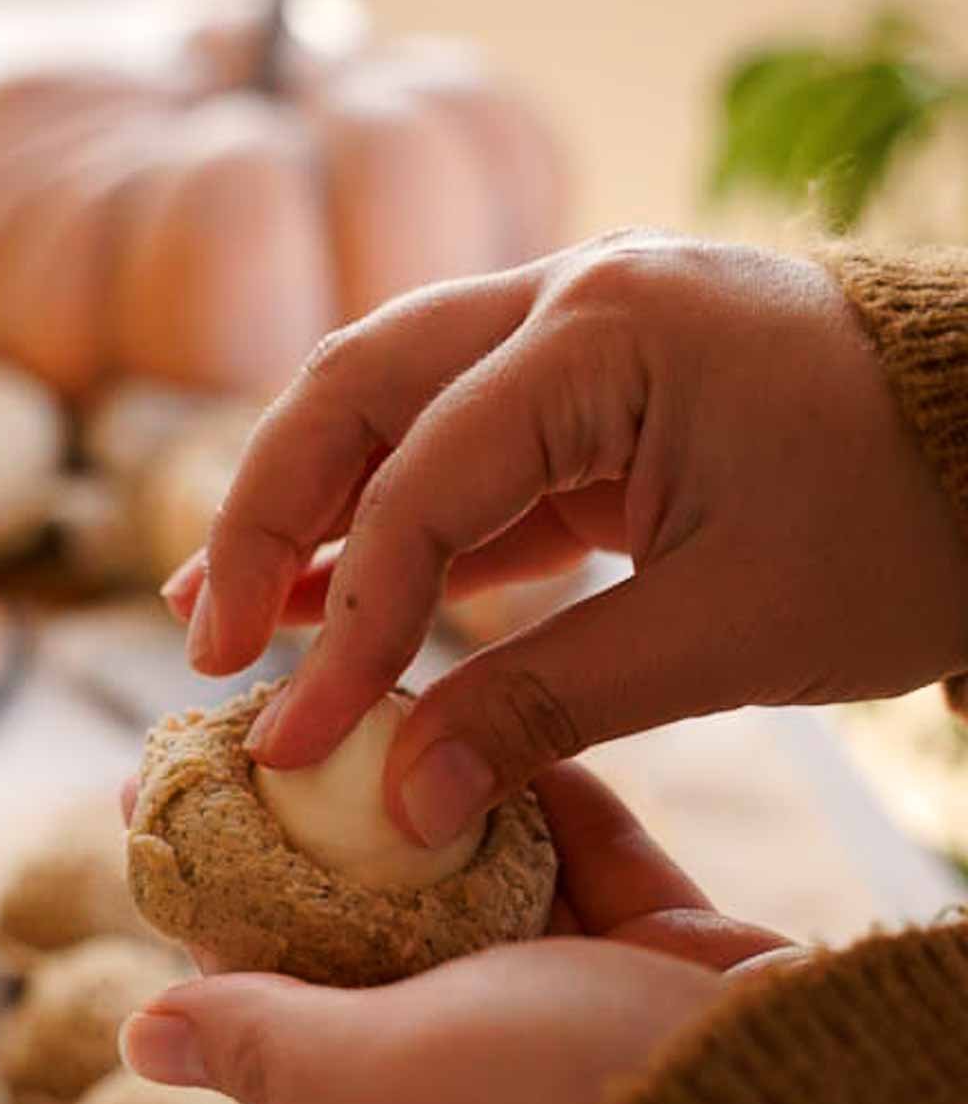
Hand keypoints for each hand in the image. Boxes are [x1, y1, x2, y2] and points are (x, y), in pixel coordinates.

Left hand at [120, 761, 790, 1103]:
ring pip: (478, 871)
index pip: (268, 982)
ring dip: (435, 790)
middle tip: (271, 705)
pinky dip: (548, 792)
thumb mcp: (387, 1079)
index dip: (214, 885)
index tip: (163, 786)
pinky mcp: (652, 951)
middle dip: (320, 816)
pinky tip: (500, 715)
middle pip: (371, 913)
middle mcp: (468, 1055)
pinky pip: (585, 851)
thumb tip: (138, 1034)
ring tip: (375, 688)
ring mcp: (566, 999)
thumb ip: (272, 1041)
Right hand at [165, 232, 967, 851]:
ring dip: (307, 513)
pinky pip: (461, 449)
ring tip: (221, 619)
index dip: (348, 624)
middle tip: (207, 649)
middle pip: (358, 392)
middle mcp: (570, 298)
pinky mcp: (594, 391)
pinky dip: (395, 528)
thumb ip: (547, 708)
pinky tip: (334, 602)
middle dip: (268, 522)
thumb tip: (400, 805)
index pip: (423, 484)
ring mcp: (577, 336)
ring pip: (391, 408)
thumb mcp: (728, 633)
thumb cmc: (907, 528)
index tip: (298, 740)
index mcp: (608, 333)